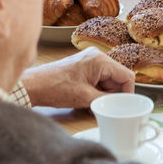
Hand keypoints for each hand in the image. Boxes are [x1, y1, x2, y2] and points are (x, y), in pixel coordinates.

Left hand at [20, 47, 134, 108]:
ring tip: (91, 104)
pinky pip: (98, 79)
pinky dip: (96, 90)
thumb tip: (121, 104)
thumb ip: (108, 100)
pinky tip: (87, 100)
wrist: (34, 85)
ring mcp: (89, 60)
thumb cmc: (56, 88)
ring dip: (103, 94)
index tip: (124, 106)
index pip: (126, 75)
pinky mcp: (83, 66)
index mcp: (100, 60)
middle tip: (104, 106)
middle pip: (117, 77)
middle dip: (113, 94)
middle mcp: (97, 56)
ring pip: (108, 80)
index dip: (128, 92)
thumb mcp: (86, 98)